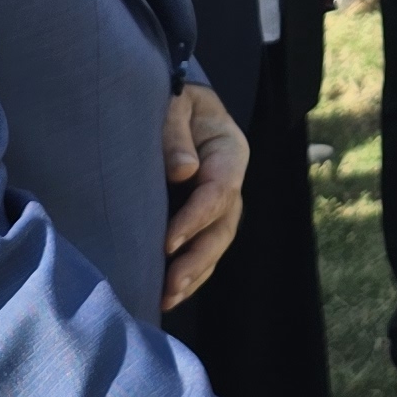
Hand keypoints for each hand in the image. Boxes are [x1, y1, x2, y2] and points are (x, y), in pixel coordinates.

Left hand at [160, 85, 248, 307]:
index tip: (167, 242)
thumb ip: (175, 133)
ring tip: (167, 298)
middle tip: (170, 285)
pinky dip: (190, 272)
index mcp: (229, 150)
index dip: (196, 218)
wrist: (171, 100)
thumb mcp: (172, 104)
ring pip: (216, 242)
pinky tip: (168, 294)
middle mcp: (230, 179)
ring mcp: (220, 200)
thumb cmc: (170, 98)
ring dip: (194, 273)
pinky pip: (204, 247)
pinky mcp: (202, 215)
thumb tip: (184, 170)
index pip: (219, 190)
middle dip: (198, 258)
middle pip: (224, 225)